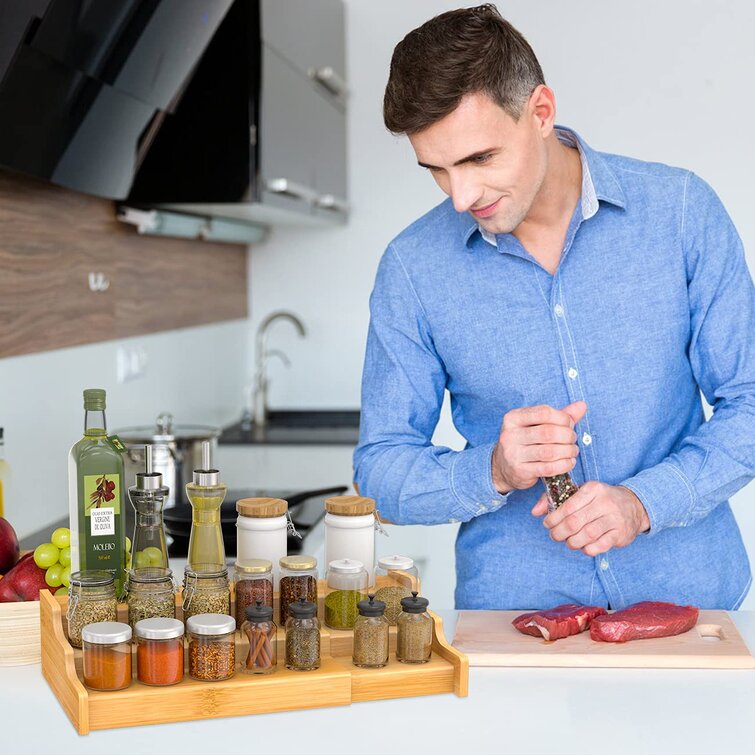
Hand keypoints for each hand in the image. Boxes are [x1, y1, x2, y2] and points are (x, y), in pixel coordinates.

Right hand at [491, 401, 587, 493]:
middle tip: (572, 440)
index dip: (563, 418)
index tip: (570, 424)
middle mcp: (510, 435)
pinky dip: (564, 465)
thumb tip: (582, 406)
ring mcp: (513, 454)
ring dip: (568, 451)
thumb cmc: (525, 442)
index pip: (544, 412)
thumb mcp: (536, 425)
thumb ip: (559, 416)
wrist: (503, 467)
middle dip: (567, 436)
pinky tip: (569, 462)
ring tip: (573, 451)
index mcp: (513, 418)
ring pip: (549, 452)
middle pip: (548, 432)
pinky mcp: (520, 471)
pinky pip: (548, 468)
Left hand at [531, 481, 650, 556]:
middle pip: (574, 523)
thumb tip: (534, 512)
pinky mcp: (621, 534)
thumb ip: (554, 499)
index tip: (547, 524)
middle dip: (559, 533)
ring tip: (568, 542)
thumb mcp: (580, 493)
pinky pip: (599, 546)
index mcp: (593, 489)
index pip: (567, 506)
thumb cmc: (600, 499)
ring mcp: (614, 519)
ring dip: (572, 542)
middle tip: (554, 535)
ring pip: (586, 535)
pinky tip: (583, 546)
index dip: (553, 518)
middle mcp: (605, 503)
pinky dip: (587, 549)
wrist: (634, 505)